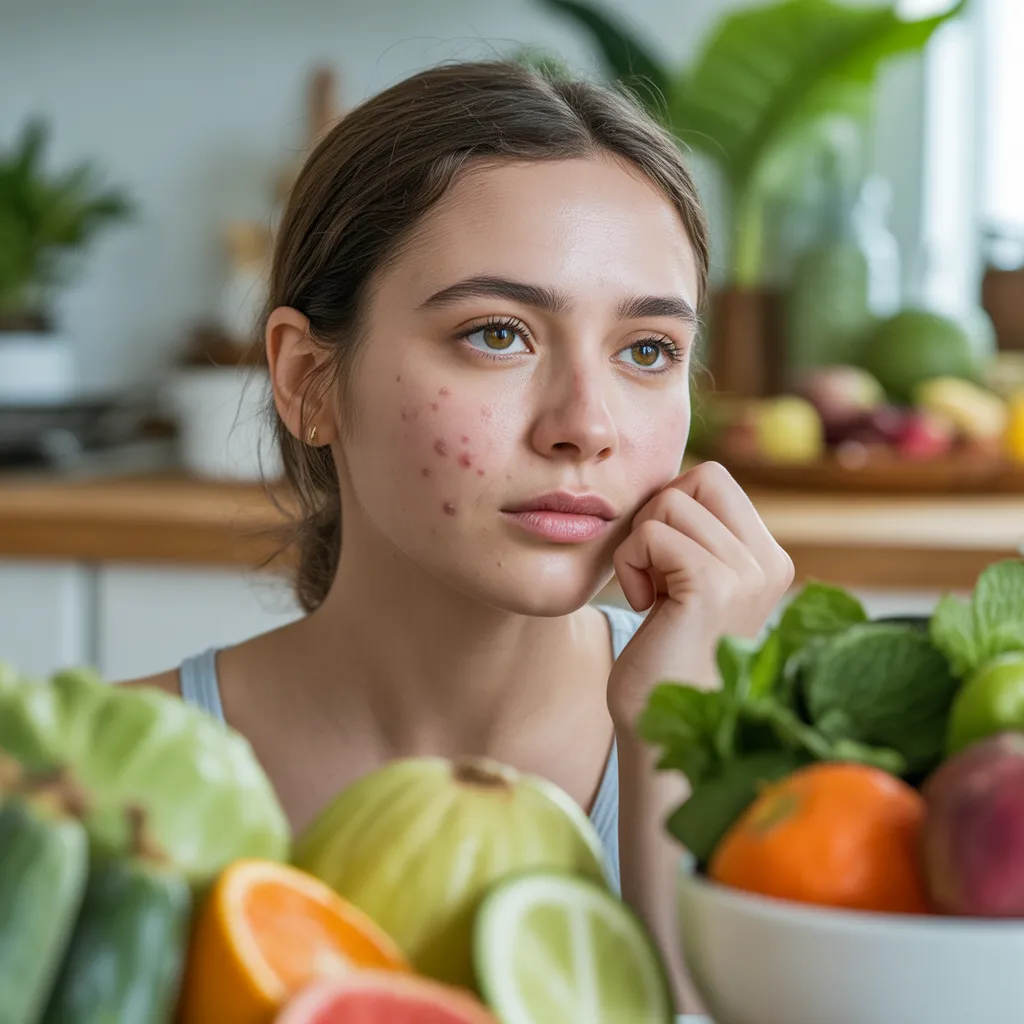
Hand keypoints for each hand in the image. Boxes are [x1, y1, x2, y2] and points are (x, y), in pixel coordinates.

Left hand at [607, 461, 793, 727]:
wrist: (663, 727)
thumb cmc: (664, 657)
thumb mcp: (690, 583)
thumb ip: (695, 535)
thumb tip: (671, 483)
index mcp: (767, 558)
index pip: (713, 478)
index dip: (671, 508)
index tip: (663, 563)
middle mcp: (769, 562)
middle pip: (698, 478)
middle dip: (657, 517)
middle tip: (654, 572)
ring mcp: (747, 574)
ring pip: (669, 503)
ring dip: (638, 545)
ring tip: (651, 596)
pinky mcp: (714, 587)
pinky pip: (653, 534)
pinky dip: (631, 563)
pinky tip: (644, 606)